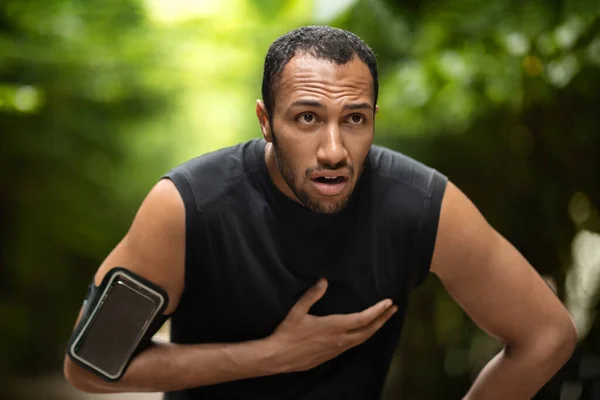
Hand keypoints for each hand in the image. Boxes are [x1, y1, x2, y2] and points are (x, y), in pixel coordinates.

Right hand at [265, 278, 397, 372]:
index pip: (363, 318)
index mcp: (334, 327)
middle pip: (368, 330)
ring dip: (375, 328)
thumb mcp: (297, 311)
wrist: (279, 357)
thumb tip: (324, 280)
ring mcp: (336, 349)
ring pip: (362, 340)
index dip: (378, 310)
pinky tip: (363, 333)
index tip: (389, 302)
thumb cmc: (287, 333)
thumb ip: (311, 295)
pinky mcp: (331, 355)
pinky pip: (354, 345)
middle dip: (383, 319)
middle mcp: (339, 340)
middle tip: (393, 309)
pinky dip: (363, 336)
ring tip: (383, 319)